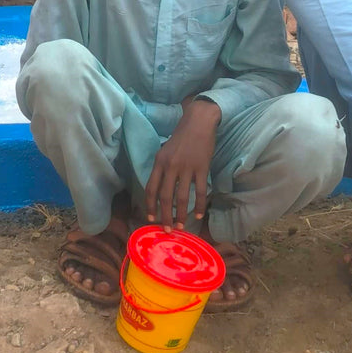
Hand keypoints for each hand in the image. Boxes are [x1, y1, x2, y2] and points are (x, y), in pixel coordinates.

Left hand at [144, 96, 221, 231]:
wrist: (198, 122)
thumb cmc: (181, 137)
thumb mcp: (165, 151)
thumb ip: (161, 169)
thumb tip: (158, 191)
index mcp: (159, 162)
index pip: (151, 188)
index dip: (150, 206)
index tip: (151, 219)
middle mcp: (171, 166)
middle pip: (165, 196)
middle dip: (165, 216)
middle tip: (167, 230)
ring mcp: (187, 168)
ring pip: (182, 197)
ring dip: (181, 214)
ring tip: (181, 226)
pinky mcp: (202, 168)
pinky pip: (199, 191)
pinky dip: (200, 206)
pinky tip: (199, 215)